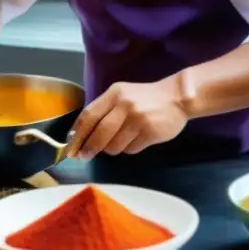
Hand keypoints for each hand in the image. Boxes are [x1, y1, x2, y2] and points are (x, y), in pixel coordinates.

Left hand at [69, 78, 188, 159]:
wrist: (177, 97)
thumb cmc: (145, 98)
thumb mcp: (123, 95)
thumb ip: (104, 110)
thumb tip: (82, 135)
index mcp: (114, 94)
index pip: (88, 116)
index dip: (77, 134)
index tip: (70, 147)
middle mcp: (124, 105)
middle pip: (98, 134)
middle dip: (89, 148)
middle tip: (85, 155)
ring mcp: (138, 119)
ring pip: (113, 146)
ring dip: (112, 148)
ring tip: (121, 140)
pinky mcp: (149, 132)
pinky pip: (130, 149)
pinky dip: (129, 148)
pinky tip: (136, 139)